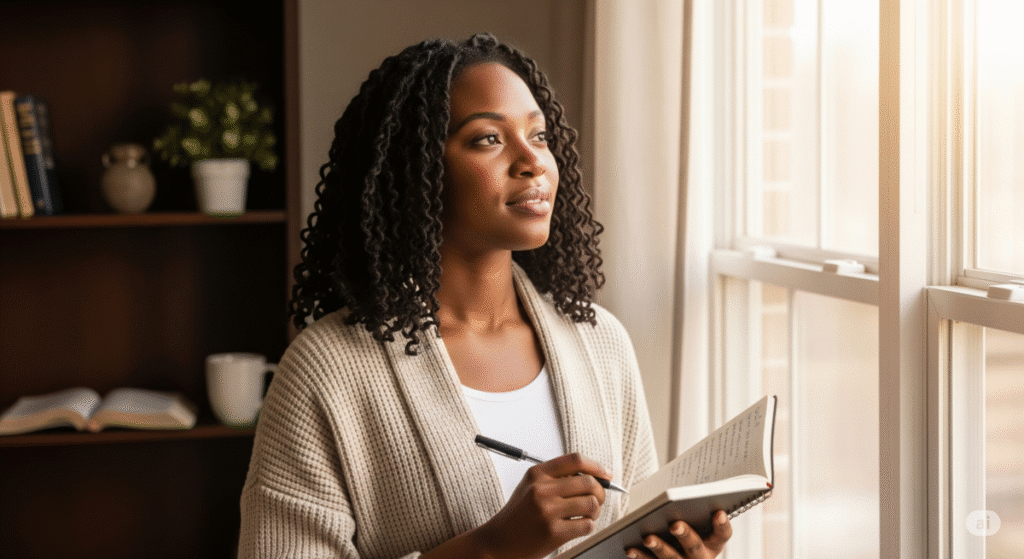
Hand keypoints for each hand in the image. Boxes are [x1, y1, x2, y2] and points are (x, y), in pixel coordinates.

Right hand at [475, 452, 609, 558]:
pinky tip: (579, 526)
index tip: (606, 474)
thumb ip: (556, 478)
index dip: (596, 466)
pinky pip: (587, 525)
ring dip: (595, 511)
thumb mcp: (530, 486)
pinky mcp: (554, 532)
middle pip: (588, 482)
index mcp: (537, 474)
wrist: (499, 540)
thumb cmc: (519, 515)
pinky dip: (589, 526)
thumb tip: (593, 477)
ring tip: (587, 515)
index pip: (575, 461)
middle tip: (597, 499)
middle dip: (600, 492)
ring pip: (591, 504)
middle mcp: (542, 490)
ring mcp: (548, 511)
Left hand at [624, 510, 731, 558]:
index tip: (719, 512)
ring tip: (648, 538)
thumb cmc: (687, 533)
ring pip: (672, 558)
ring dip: (659, 547)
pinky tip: (631, 549)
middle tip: (675, 525)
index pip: (723, 534)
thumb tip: (682, 491)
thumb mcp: (697, 524)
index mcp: (712, 543)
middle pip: (694, 546)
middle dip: (685, 535)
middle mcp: (700, 556)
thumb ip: (694, 510)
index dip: (722, 524)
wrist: (681, 556)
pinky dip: (640, 556)